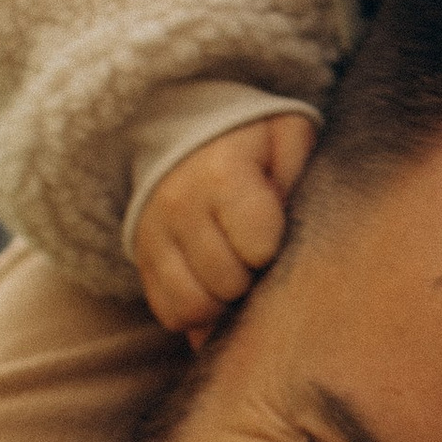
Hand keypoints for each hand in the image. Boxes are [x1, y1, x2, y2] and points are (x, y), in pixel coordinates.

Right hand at [133, 113, 317, 332]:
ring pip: (192, 307)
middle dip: (251, 277)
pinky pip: (169, 312)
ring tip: (236, 274)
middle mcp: (179, 207)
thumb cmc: (252, 140)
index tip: (274, 231)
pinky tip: (212, 286)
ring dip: (222, 302)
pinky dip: (195, 311)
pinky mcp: (142, 260)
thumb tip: (297, 230)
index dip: (274, 247)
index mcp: (221, 175)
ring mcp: (154, 237)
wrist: (185, 128)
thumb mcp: (288, 136)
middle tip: (257, 255)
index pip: (259, 247)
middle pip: (227, 283)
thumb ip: (300, 175)